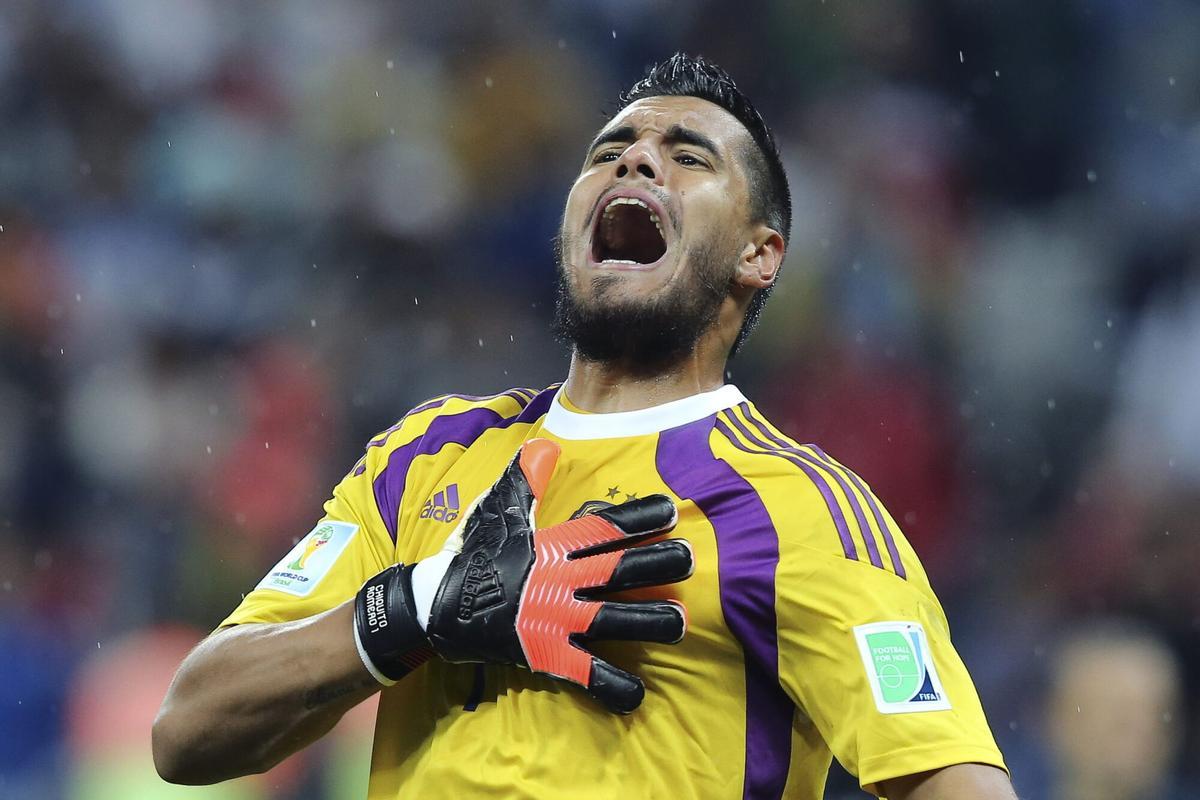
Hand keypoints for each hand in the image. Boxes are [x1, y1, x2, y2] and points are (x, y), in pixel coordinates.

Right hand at [355, 438, 692, 712]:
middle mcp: (559, 580)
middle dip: (657, 564)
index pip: (604, 526)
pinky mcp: (544, 654)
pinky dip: (611, 685)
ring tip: (681, 622)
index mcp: (553, 545)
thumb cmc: (472, 554)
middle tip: (690, 559)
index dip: (639, 517)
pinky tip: (637, 693)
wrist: (433, 606)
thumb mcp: (498, 511)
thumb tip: (544, 445)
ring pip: (612, 619)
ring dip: (649, 621)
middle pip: (619, 569)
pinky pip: (584, 672)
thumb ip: (526, 479)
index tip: (671, 511)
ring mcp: (553, 619)